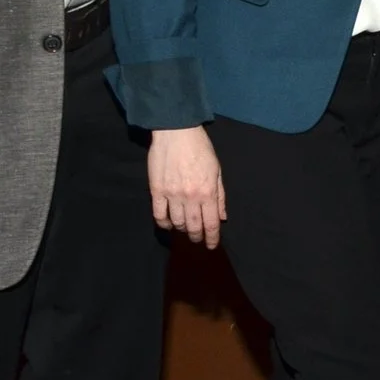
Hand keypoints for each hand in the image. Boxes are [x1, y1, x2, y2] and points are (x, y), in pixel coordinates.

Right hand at [149, 126, 226, 247]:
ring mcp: (172, 195)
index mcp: (208, 192)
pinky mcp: (156, 190)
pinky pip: (158, 214)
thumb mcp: (217, 171)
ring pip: (176, 222)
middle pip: (193, 226)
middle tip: (197, 240)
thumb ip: (220, 196)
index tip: (211, 245)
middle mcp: (190, 197)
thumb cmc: (201, 149)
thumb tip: (222, 217)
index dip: (212, 238)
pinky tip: (168, 224)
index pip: (211, 224)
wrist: (176, 133)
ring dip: (181, 229)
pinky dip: (163, 223)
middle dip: (196, 237)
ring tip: (184, 229)